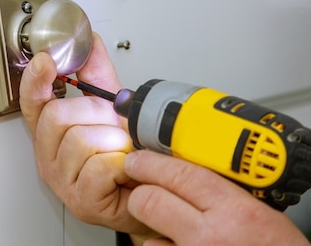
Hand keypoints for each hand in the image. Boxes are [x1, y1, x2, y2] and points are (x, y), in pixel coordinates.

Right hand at [19, 33, 153, 235]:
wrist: (151, 190)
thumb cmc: (127, 153)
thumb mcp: (110, 108)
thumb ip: (96, 73)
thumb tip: (89, 40)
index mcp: (51, 132)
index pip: (32, 102)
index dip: (35, 79)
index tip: (46, 60)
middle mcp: (49, 155)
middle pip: (56, 116)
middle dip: (94, 114)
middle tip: (111, 128)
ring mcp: (62, 180)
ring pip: (80, 139)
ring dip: (112, 141)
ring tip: (121, 151)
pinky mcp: (81, 200)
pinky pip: (99, 166)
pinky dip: (120, 163)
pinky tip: (123, 169)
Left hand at [124, 150, 309, 245]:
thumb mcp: (258, 212)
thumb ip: (221, 190)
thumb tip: (182, 171)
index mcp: (236, 210)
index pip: (178, 174)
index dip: (149, 163)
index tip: (138, 160)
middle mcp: (212, 236)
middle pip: (149, 200)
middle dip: (141, 194)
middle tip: (143, 191)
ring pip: (148, 236)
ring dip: (153, 231)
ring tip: (172, 231)